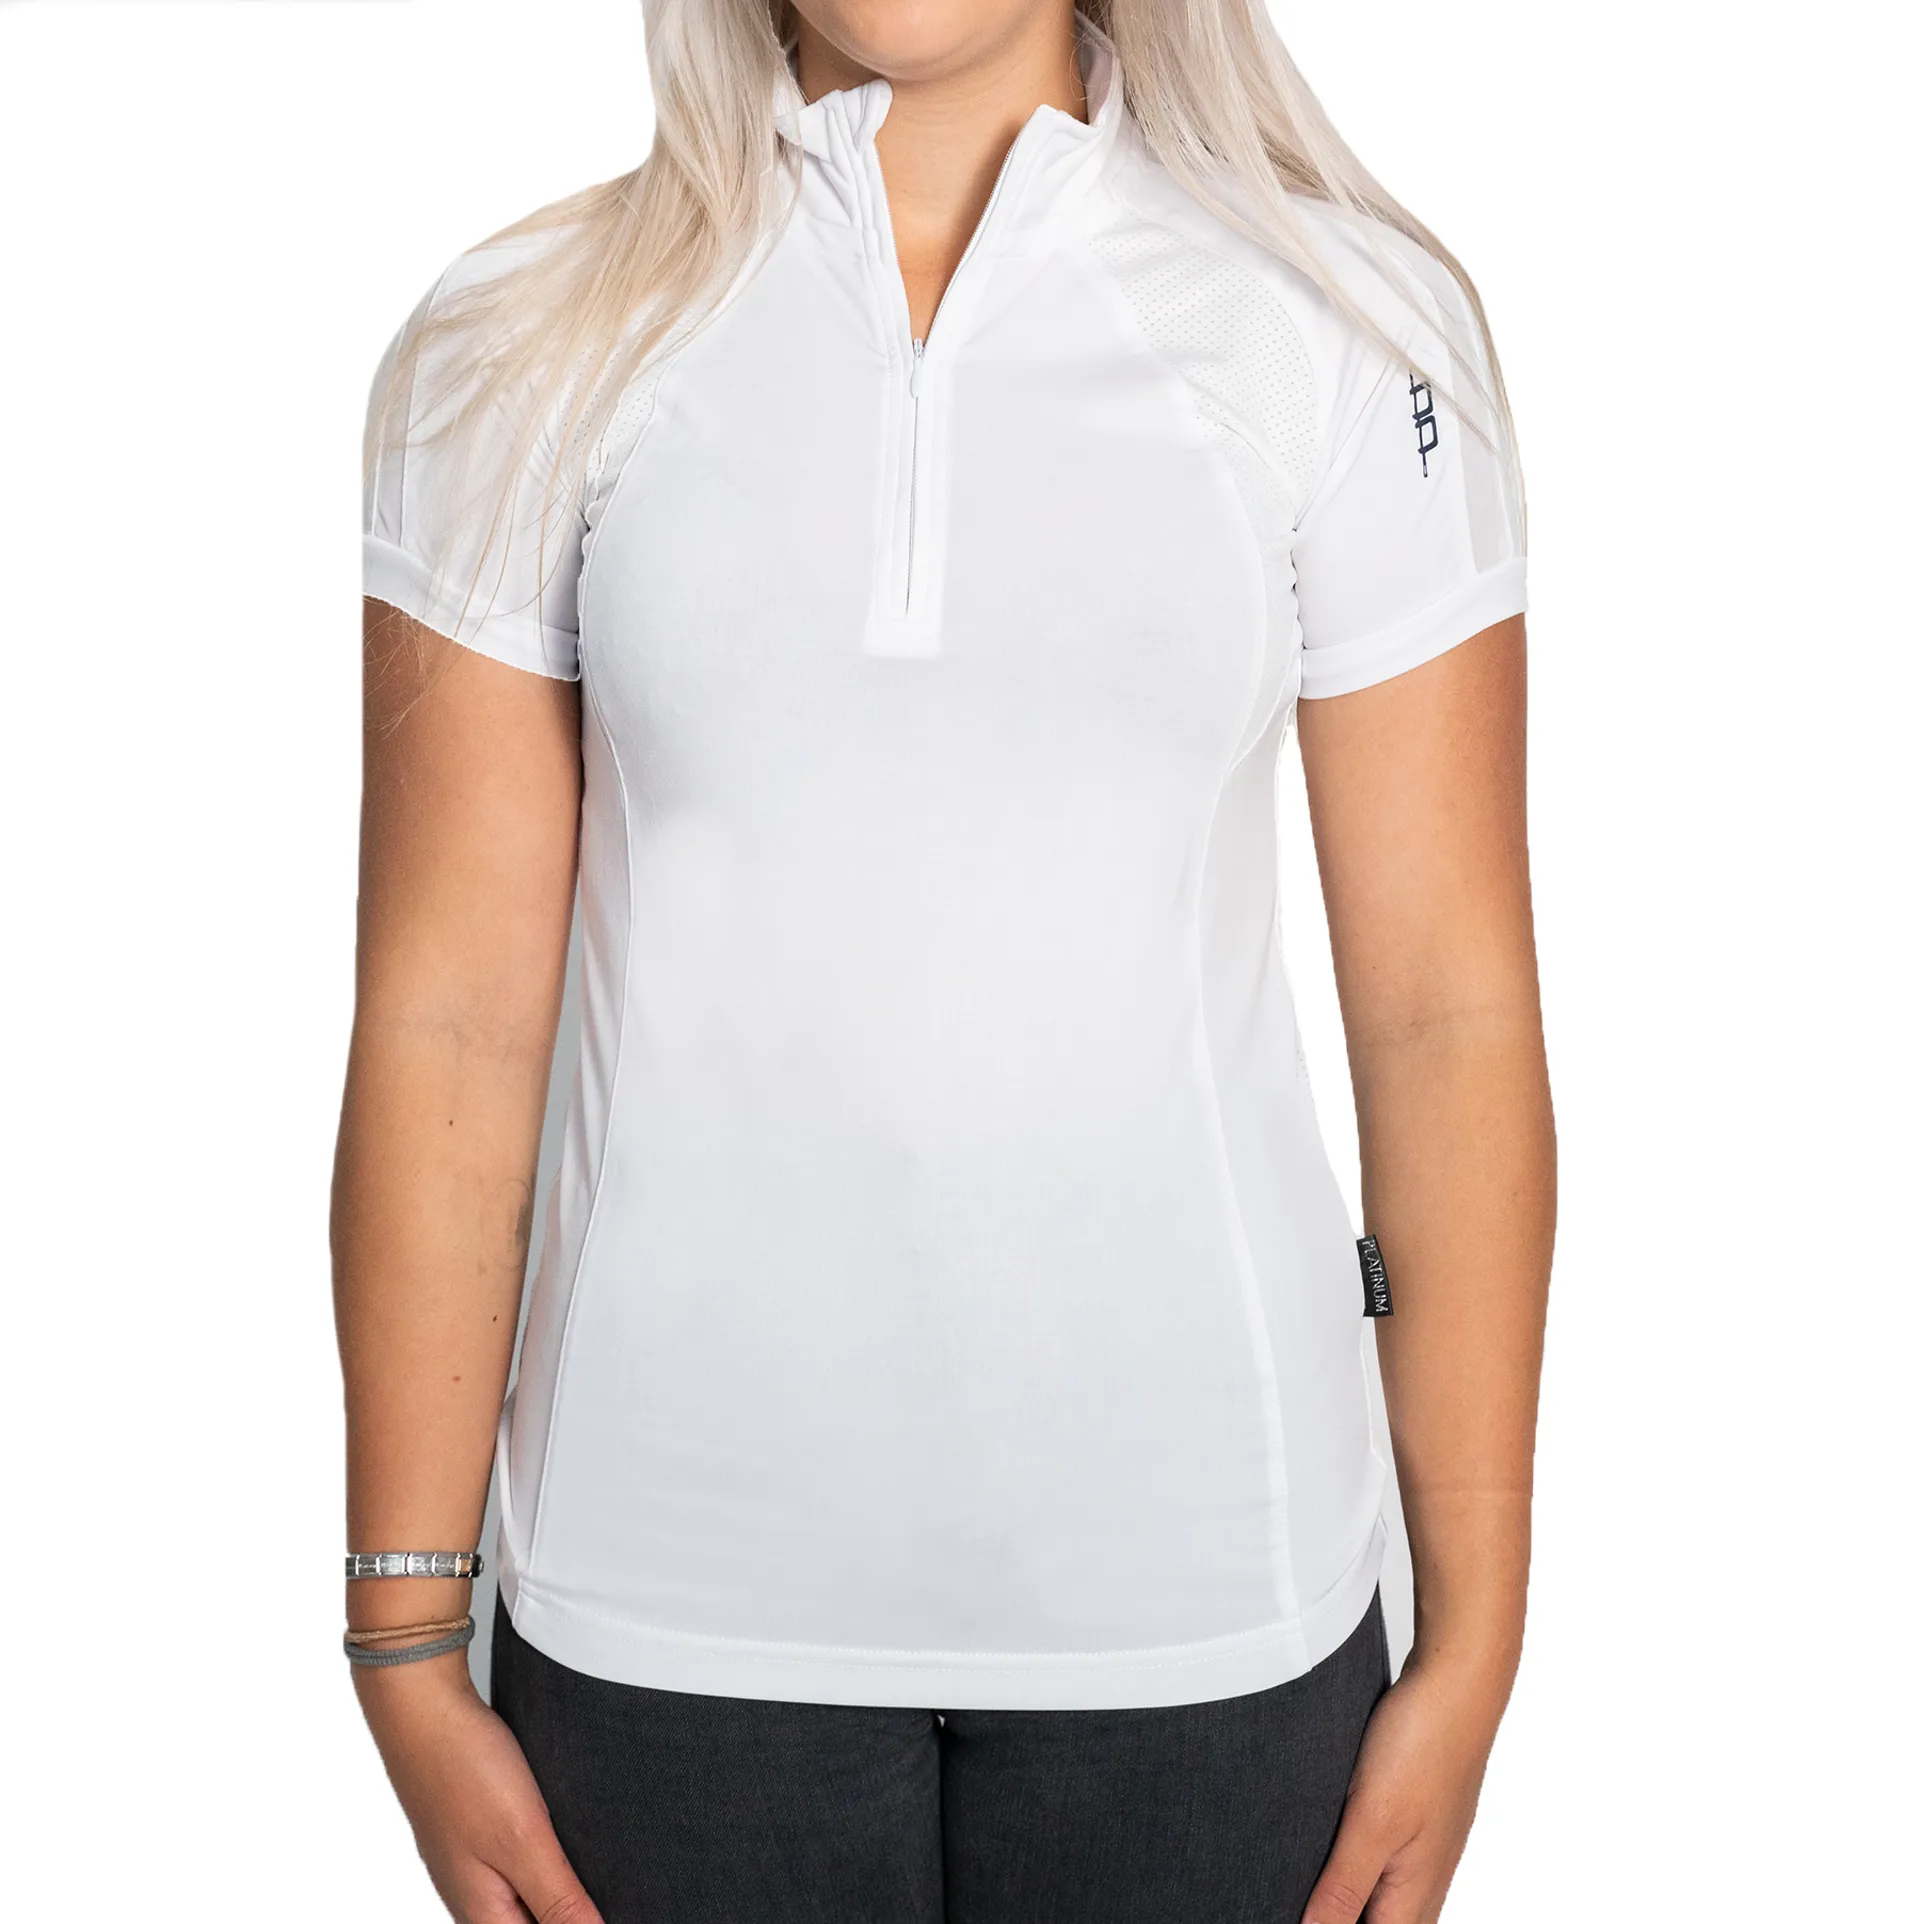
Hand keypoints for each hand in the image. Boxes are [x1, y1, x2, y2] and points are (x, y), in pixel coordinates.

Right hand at [354, 1655, 602, 1923]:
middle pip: (534, 1921)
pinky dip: (546, 1860)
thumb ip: (558, 1901)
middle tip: (610, 1875)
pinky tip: (567, 1837)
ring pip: (526, 1899)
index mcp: (483, 1916)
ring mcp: (472, 1866)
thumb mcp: (523, 1841)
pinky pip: (517, 1867)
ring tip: (597, 1860)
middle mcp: (474, 1899)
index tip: (619, 1900)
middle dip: (571, 1910)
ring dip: (561, 1886)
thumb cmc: (464, 1770)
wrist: (423, 1705)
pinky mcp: (476, 1834)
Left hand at [1302, 1651, 1511, 1923]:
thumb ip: (1344, 1885)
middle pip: (1384, 1923)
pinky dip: (1359, 1868)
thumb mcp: (1372, 1820)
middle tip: (1294, 1895)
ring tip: (1307, 1880)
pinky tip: (1334, 1846)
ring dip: (1351, 1897)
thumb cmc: (1422, 1746)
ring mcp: (1426, 1846)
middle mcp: (1426, 1878)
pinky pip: (1388, 1863)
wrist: (1459, 1681)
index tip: (1287, 1910)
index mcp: (1415, 1892)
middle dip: (1341, 1916)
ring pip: (1386, 1898)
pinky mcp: (1419, 1816)